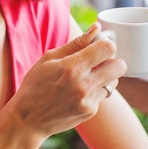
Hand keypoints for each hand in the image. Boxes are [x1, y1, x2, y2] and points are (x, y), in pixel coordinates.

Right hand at [10, 23, 126, 138]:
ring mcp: (89, 101)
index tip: (98, 45)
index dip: (106, 43)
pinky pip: (104, 94)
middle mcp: (83, 85)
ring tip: (87, 76)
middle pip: (120, 65)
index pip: (108, 48)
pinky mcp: (90, 112)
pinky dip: (96, 90)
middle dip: (112, 59)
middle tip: (97, 61)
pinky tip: (79, 91)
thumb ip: (76, 43)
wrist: (27, 120)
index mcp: (71, 67)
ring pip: (115, 81)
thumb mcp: (49, 59)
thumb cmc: (35, 85)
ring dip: (106, 76)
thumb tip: (97, 28)